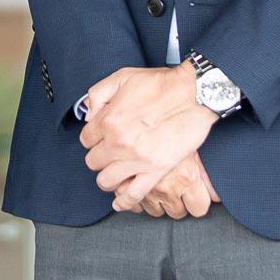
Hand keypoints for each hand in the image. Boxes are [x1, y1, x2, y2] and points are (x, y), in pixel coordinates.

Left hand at [78, 65, 217, 207]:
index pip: (86, 139)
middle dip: (100, 156)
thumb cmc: (161, 84)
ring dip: (108, 177)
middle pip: (93, 161)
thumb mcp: (122, 77)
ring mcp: (136, 159)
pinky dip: (123, 202)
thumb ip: (98, 94)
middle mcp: (118, 142)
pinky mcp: (155, 171)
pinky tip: (120, 201)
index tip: (102, 136)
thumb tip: (89, 113)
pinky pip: (132, 195)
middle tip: (110, 152)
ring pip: (106, 181)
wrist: (194, 94)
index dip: (94, 137)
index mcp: (108, 120)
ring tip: (115, 172)